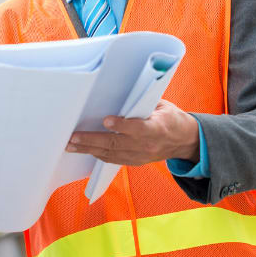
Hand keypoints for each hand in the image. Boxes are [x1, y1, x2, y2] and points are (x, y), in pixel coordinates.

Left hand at [66, 100, 199, 165]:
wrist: (184, 141)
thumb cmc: (171, 118)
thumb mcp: (162, 106)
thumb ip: (142, 104)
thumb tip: (119, 95)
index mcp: (158, 128)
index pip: (138, 128)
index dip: (122, 125)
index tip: (106, 120)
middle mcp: (148, 145)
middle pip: (116, 143)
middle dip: (92, 140)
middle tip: (73, 137)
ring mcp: (141, 156)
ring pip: (111, 154)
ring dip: (89, 149)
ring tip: (71, 145)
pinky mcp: (136, 161)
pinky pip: (113, 159)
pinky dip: (98, 154)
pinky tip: (84, 149)